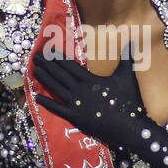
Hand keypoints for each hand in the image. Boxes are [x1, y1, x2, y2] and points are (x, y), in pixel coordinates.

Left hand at [31, 42, 148, 151]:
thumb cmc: (128, 101)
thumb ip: (127, 58)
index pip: (70, 65)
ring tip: (34, 70)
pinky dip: (47, 103)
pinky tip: (37, 97)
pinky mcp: (75, 118)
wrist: (128, 127)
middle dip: (47, 65)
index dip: (57, 57)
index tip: (48, 50)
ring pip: (56, 88)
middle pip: (60, 75)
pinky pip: (57, 109)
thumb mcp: (127, 77)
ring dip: (44, 79)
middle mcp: (80, 90)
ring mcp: (76, 104)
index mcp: (90, 80)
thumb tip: (132, 40)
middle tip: (35, 57)